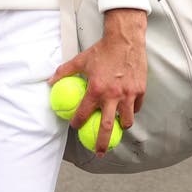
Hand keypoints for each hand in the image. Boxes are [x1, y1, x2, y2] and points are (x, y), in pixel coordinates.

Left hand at [49, 8, 146, 155]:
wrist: (125, 39)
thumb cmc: (102, 50)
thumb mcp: (81, 60)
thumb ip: (64, 72)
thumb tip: (50, 82)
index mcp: (96, 89)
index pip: (84, 113)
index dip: (77, 123)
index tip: (75, 127)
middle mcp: (113, 95)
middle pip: (107, 126)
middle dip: (102, 142)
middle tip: (98, 151)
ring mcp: (129, 94)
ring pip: (127, 120)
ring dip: (121, 127)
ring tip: (117, 130)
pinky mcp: (140, 91)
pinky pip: (137, 107)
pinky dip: (132, 111)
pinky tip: (128, 111)